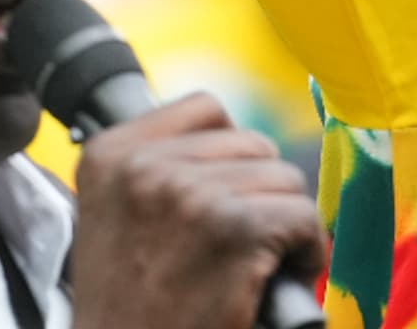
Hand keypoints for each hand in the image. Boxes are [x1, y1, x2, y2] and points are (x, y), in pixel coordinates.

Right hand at [63, 91, 328, 328]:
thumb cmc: (128, 307)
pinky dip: (308, 250)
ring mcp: (190, 195)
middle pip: (252, 144)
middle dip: (258, 193)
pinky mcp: (235, 230)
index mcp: (109, 155)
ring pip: (284, 179)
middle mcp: (144, 167)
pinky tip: (283, 275)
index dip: (228, 156)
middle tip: (240, 243)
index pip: (206, 109)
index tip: (221, 199)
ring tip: (257, 262)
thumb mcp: (116, 218)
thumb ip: (157, 170)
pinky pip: (303, 217)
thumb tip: (232, 138)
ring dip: (283, 222)